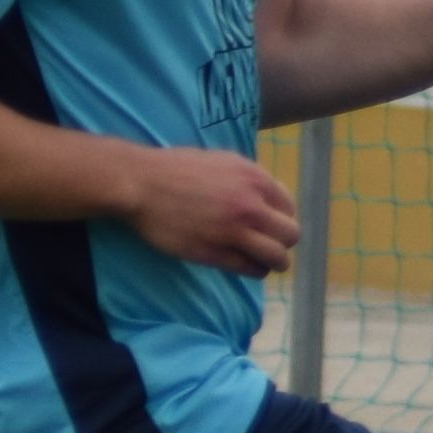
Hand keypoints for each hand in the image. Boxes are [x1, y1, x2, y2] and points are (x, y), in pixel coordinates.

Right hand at [118, 143, 298, 275]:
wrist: (141, 183)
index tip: (269, 224)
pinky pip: (250, 269)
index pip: (289, 207)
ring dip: (274, 262)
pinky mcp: (214, 252)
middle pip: (290, 234)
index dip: (280, 217)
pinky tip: (247, 266)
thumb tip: (266, 196)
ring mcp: (233, 231)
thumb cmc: (176, 168)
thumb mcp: (222, 162)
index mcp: (254, 179)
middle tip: (268, 244)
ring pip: (277, 257)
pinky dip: (254, 270)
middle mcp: (250, 205)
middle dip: (282, 241)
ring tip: (264, 262)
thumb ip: (248, 179)